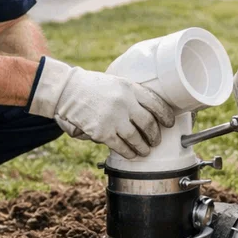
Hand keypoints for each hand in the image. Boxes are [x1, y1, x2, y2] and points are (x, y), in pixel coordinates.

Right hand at [28, 58, 175, 158]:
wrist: (67, 91)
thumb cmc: (92, 86)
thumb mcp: (115, 82)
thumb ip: (132, 95)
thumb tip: (149, 112)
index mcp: (129, 87)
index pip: (156, 103)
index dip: (165, 115)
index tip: (170, 123)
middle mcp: (124, 102)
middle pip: (148, 123)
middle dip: (155, 135)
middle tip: (156, 140)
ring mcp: (113, 118)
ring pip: (136, 138)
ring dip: (143, 147)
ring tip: (145, 151)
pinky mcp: (102, 132)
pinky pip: (120, 146)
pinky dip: (128, 152)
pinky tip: (132, 154)